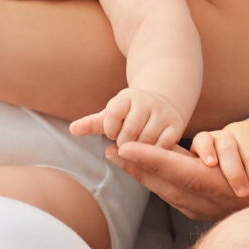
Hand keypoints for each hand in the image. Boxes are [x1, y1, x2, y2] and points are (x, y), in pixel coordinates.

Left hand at [71, 87, 189, 146]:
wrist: (162, 102)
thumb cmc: (129, 113)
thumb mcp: (111, 115)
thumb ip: (92, 123)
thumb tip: (72, 130)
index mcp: (127, 97)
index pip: (112, 114)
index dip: (110, 128)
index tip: (113, 132)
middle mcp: (146, 102)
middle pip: (129, 132)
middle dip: (124, 142)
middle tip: (125, 143)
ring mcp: (163, 113)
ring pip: (146, 140)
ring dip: (138, 150)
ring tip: (136, 147)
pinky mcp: (176, 125)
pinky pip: (164, 145)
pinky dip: (155, 152)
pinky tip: (151, 151)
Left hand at [107, 107, 248, 221]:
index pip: (202, 179)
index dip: (162, 164)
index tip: (127, 148)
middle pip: (189, 192)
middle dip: (149, 172)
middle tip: (110, 148)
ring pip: (195, 196)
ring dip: (160, 177)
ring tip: (126, 157)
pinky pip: (209, 194)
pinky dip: (181, 182)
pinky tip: (168, 169)